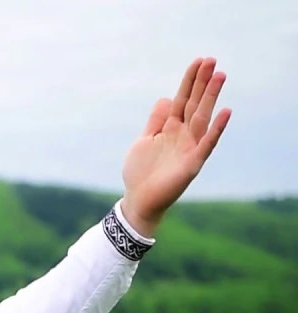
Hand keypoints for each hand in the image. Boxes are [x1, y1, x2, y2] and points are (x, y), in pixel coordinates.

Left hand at [120, 57, 231, 236]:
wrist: (139, 200)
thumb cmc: (141, 171)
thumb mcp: (144, 140)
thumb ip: (156, 120)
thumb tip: (165, 98)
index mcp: (170, 128)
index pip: (182, 99)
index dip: (189, 81)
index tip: (199, 61)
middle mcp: (183, 134)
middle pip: (194, 103)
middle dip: (202, 83)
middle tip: (213, 60)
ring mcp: (189, 147)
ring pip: (202, 117)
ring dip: (211, 97)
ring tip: (220, 76)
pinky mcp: (192, 163)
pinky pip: (207, 143)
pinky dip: (216, 128)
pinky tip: (225, 112)